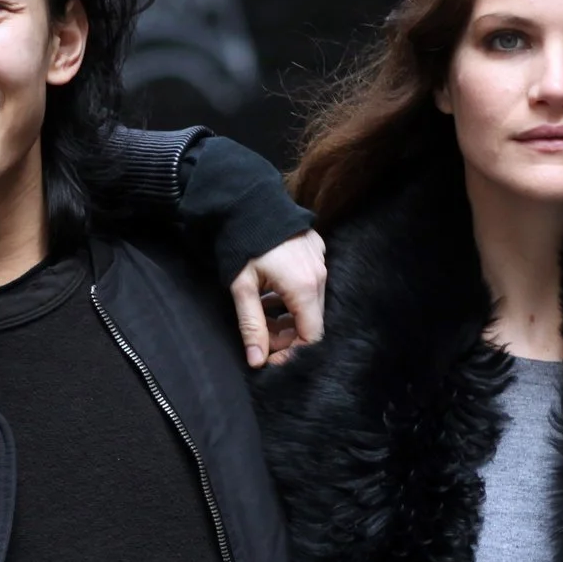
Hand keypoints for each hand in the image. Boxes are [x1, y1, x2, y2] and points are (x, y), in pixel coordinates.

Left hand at [231, 230, 326, 368]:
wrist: (248, 199)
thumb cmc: (241, 243)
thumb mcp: (242, 288)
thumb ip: (251, 326)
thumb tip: (256, 361)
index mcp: (304, 286)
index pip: (311, 336)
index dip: (292, 354)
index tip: (270, 359)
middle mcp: (319, 275)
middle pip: (312, 322)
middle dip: (287, 337)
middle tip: (260, 337)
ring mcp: (321, 261)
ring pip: (311, 304)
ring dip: (288, 318)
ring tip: (262, 316)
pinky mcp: (316, 251)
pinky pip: (310, 286)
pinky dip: (292, 299)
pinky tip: (270, 296)